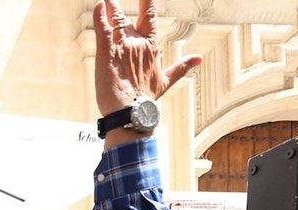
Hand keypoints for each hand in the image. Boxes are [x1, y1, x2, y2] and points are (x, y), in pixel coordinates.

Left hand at [94, 0, 201, 141]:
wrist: (132, 111)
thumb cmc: (146, 99)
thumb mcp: (166, 81)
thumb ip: (181, 67)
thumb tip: (199, 58)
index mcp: (151, 48)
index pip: (150, 18)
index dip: (148, 4)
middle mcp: (138, 43)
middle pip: (132, 16)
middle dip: (126, 4)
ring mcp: (122, 46)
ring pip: (115, 19)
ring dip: (110, 7)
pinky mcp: (107, 52)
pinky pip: (103, 29)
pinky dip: (99, 16)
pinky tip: (98, 6)